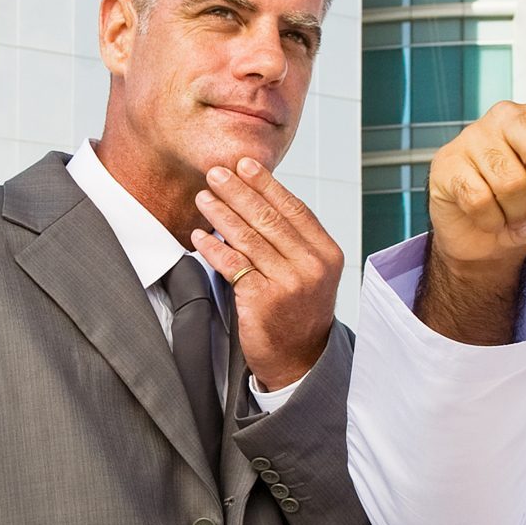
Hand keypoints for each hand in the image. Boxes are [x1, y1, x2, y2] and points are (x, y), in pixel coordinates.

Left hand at [190, 159, 342, 390]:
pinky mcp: (263, 301)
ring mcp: (289, 284)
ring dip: (221, 213)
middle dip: (239, 191)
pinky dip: (213, 247)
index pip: (294, 208)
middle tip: (216, 172)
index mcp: (327, 253)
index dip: (267, 184)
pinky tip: (199, 235)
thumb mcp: (310, 272)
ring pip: (249, 238)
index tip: (245, 164)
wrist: (300, 360)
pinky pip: (233, 265)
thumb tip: (258, 198)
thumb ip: (292, 240)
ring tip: (203, 197)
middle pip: (269, 218)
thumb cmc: (299, 311)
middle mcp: (311, 266)